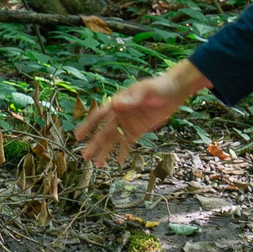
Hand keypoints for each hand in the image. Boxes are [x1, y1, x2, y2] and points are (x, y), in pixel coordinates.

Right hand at [74, 60, 208, 167]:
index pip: (99, 116)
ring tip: (98, 165)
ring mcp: (128, 123)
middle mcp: (120, 114)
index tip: (78, 136)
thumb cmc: (159, 86)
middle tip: (85, 157)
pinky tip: (118, 163)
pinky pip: (128, 142)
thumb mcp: (146, 91)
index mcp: (118, 103)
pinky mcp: (138, 129)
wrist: (174, 90)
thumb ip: (131, 99)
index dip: (88, 126)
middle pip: (104, 132)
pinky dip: (123, 152)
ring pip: (114, 140)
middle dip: (95, 144)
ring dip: (106, 151)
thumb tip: (115, 104)